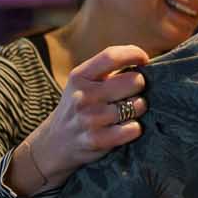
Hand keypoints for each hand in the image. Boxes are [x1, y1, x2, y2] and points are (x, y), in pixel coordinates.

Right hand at [11, 44, 148, 196]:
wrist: (54, 143)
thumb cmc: (78, 107)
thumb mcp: (82, 83)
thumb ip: (106, 70)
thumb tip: (143, 61)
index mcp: (80, 76)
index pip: (112, 56)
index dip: (135, 54)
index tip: (143, 60)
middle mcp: (84, 96)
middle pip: (134, 81)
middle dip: (140, 86)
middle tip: (131, 93)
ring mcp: (90, 119)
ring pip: (138, 105)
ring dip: (138, 109)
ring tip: (126, 112)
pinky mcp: (97, 140)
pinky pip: (134, 129)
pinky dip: (134, 129)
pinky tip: (124, 128)